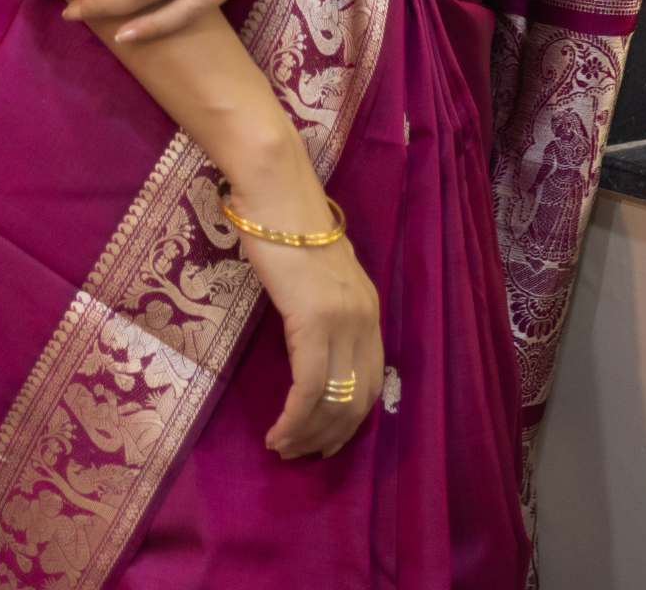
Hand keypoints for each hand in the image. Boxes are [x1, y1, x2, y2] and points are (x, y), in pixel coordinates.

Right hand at [225, 158, 383, 459]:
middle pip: (357, 398)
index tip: (323, 440)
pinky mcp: (315, 320)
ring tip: (284, 447)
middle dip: (329, 436)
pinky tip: (278, 431)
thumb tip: (309, 351)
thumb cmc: (285, 228)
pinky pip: (310, 387)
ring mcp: (343, 319)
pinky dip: (295, 418)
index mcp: (368, 308)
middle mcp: (364, 317)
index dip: (349, 420)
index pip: (370, 381)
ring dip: (308, 434)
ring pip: (334, 400)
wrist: (275, 192)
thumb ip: (322, 312)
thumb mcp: (316, 278)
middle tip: (300, 453)